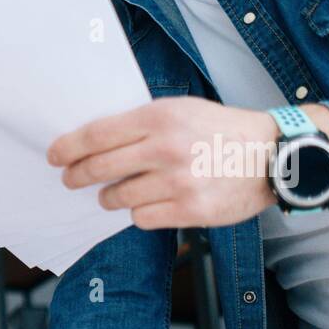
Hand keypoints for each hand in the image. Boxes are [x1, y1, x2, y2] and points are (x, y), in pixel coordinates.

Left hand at [50, 97, 278, 228]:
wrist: (273, 155)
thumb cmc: (221, 130)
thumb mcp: (181, 110)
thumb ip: (140, 124)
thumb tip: (92, 142)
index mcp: (160, 118)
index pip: (96, 135)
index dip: (68, 148)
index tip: (54, 156)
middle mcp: (165, 149)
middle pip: (98, 168)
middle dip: (78, 176)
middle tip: (72, 179)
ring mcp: (178, 182)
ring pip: (117, 197)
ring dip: (111, 197)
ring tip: (119, 192)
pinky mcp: (190, 210)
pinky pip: (142, 218)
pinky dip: (140, 213)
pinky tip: (151, 203)